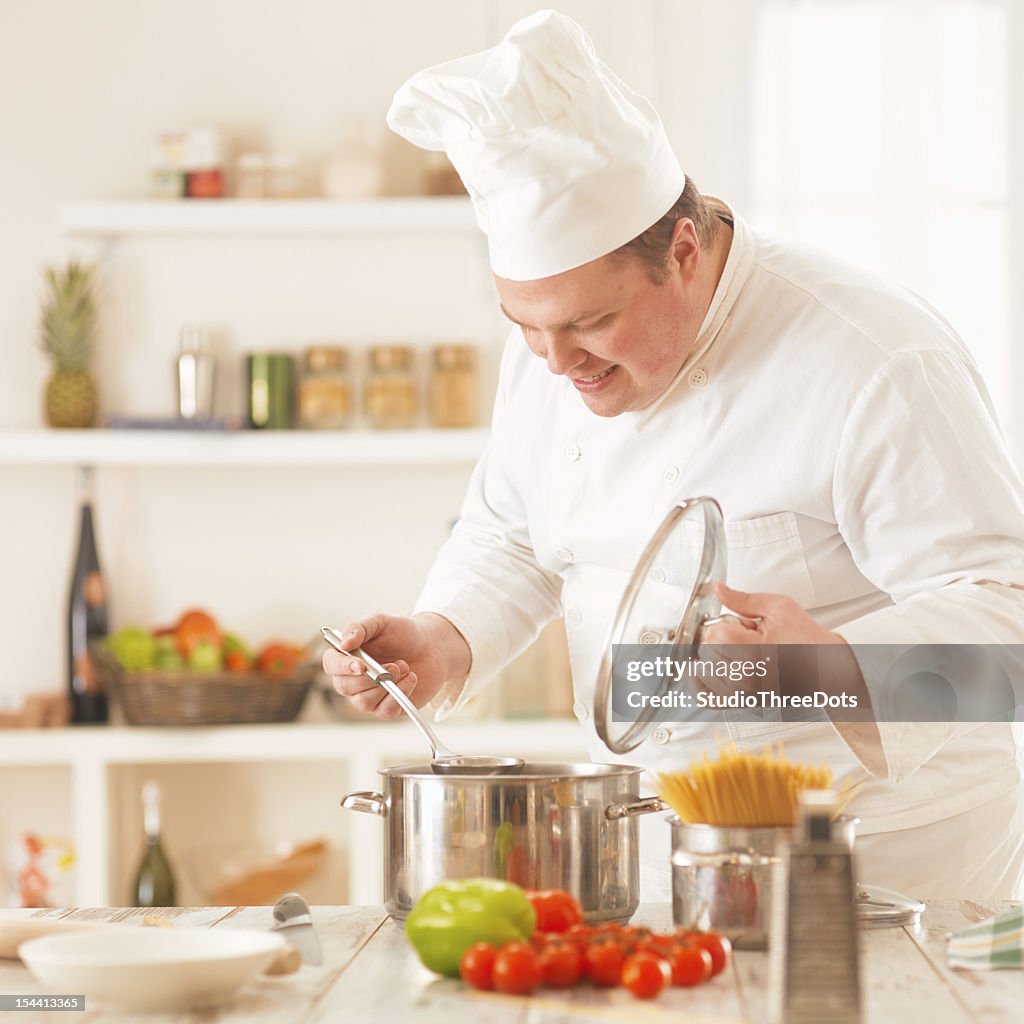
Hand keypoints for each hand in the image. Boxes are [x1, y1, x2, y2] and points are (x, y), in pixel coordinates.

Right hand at [322, 612, 469, 719]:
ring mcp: (369, 696)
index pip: (331, 665)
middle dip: (370, 677)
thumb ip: (360, 627)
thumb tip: (344, 643)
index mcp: (346, 656)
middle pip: (344, 687)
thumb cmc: (402, 633)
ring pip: (363, 702)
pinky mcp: (387, 708)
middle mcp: (352, 679)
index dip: (342, 667)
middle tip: (394, 665)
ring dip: (386, 685)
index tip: (361, 664)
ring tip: (404, 667)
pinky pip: (386, 710)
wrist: (432, 646)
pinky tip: (411, 678)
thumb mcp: (381, 622)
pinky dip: (400, 694)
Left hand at [703, 583, 886, 774]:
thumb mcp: (778, 608)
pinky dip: (704, 684)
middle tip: (744, 639)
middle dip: (719, 641)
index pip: (713, 634)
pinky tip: (712, 672)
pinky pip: (708, 699)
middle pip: (705, 652)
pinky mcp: (744, 703)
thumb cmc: (809, 641)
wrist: (829, 670)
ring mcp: (742, 694)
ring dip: (714, 660)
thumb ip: (743, 599)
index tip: (739, 625)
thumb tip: (718, 589)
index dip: (724, 624)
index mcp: (751, 651)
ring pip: (702, 673)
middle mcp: (744, 677)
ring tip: (740, 654)